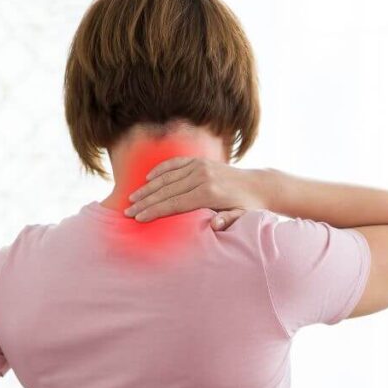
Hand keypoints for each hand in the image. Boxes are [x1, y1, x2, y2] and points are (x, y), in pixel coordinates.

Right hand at [124, 157, 267, 229]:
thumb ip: (228, 221)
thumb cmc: (247, 207)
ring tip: (133, 198)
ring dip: (148, 188)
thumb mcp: (242, 217)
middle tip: (128, 211)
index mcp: (209, 193)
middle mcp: (202, 176)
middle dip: (146, 202)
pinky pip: (175, 165)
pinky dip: (160, 171)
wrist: (258, 185)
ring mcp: (200, 167)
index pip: (175, 203)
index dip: (155, 210)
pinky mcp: (200, 162)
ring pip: (167, 177)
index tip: (139, 218)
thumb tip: (215, 225)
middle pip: (167, 191)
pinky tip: (148, 179)